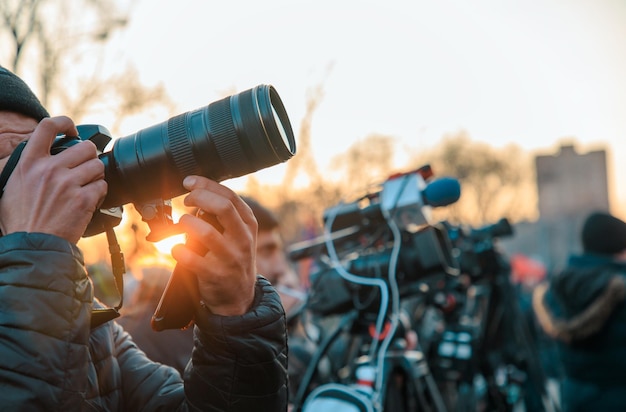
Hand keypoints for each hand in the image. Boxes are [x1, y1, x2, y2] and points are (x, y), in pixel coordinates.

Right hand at [0, 116, 106, 243]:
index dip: (65, 123)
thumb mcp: (12, 186)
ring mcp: (67, 184)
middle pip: (86, 147)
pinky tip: (88, 202)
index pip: (47, 127)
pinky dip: (99, 194)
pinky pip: (102, 186)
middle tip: (85, 170)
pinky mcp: (83, 200)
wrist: (31, 246)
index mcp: (29, 163)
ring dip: (95, 177)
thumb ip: (28, 168)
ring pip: (98, 166)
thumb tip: (41, 156)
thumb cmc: (21, 220)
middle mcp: (49, 170)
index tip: (73, 131)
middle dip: (89, 158)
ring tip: (85, 188)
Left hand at [172, 176, 256, 315]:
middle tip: (186, 200)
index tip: (189, 182)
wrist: (238, 299)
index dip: (206, 185)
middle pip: (223, 207)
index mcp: (248, 225)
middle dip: (199, 197)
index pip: (230, 196)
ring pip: (205, 232)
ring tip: (183, 224)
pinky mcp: (214, 275)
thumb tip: (198, 195)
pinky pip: (189, 258)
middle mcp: (242, 240)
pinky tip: (177, 249)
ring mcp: (229, 258)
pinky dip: (178, 250)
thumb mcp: (240, 236)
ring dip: (187, 223)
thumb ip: (226, 217)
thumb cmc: (233, 260)